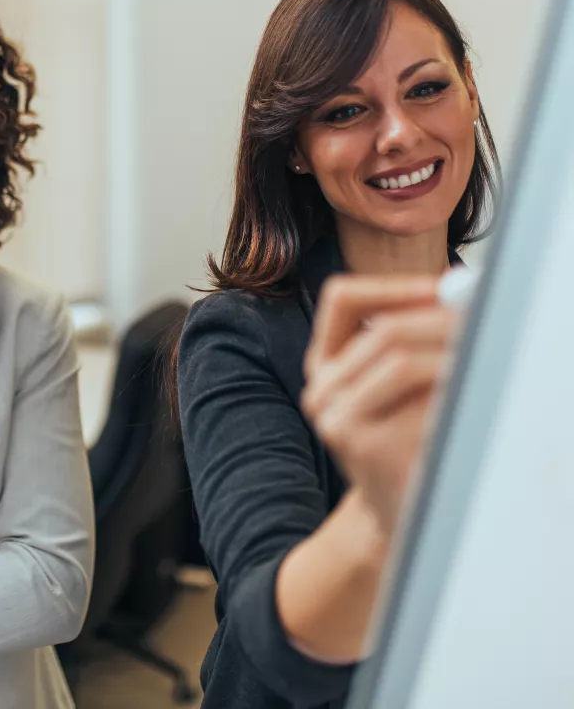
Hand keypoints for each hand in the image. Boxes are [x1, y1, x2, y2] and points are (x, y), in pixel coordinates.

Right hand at [301, 275, 462, 537]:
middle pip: (382, 331)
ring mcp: (339, 420)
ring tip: (480, 359)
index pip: (340, 300)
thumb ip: (409, 342)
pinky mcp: (368, 447)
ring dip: (452, 356)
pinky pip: (421, 404)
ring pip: (403, 363)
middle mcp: (321, 390)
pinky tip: (463, 405)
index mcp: (324, 365)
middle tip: (481, 317)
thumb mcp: (394, 387)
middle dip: (440, 320)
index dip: (389, 287)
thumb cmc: (404, 444)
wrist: (397, 514)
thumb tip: (458, 294)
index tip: (437, 287)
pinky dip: (451, 396)